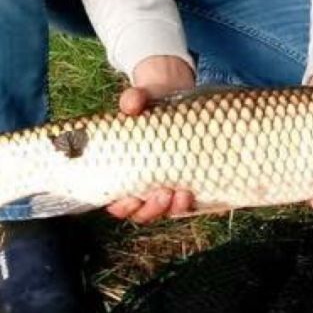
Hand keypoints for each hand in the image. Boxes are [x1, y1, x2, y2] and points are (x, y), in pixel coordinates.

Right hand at [107, 55, 196, 222]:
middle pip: (143, 213)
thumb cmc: (152, 107)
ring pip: (167, 211)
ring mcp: (168, 188)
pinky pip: (189, 203)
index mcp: (125, 174)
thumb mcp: (142, 99)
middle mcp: (145, 187)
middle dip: (152, 209)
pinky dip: (192, 203)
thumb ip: (133, 99)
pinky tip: (195, 193)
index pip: (117, 203)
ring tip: (182, 193)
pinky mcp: (190, 184)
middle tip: (162, 192)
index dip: (122, 207)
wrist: (181, 103)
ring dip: (173, 208)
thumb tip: (131, 104)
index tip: (130, 197)